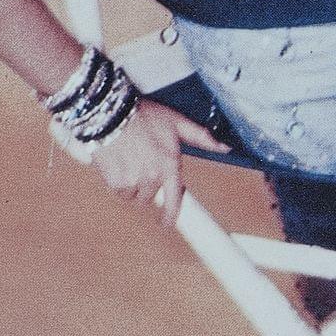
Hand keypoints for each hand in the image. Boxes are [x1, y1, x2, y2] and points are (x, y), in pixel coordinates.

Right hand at [90, 99, 230, 223]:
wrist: (111, 113)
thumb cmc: (144, 115)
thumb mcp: (176, 122)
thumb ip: (200, 137)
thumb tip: (225, 147)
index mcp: (170, 164)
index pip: (175, 200)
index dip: (171, 215)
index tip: (167, 222)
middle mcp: (153, 177)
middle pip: (150, 196)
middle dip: (146, 185)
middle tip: (141, 164)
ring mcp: (134, 181)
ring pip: (134, 195)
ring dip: (132, 185)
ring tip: (129, 162)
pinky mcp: (116, 183)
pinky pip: (120, 192)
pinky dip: (118, 182)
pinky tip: (118, 164)